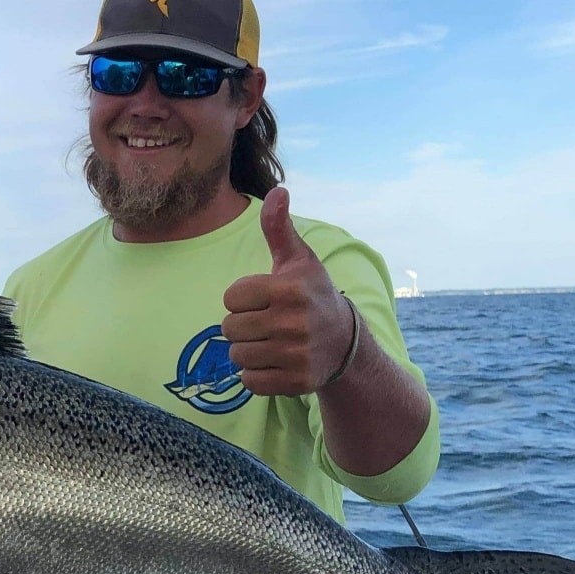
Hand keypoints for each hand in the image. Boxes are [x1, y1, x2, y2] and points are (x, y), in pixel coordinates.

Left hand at [221, 187, 355, 394]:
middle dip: (243, 325)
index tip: (264, 299)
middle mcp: (294, 322)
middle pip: (229, 328)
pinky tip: (275, 362)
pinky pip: (249, 381)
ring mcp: (296, 354)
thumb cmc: (312, 294)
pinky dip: (256, 374)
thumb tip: (278, 191)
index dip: (242, 298)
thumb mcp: (298, 260)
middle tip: (267, 322)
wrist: (345, 343)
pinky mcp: (296, 382)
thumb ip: (279, 229)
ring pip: (237, 356)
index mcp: (289, 289)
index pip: (230, 298)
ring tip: (271, 342)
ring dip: (248, 350)